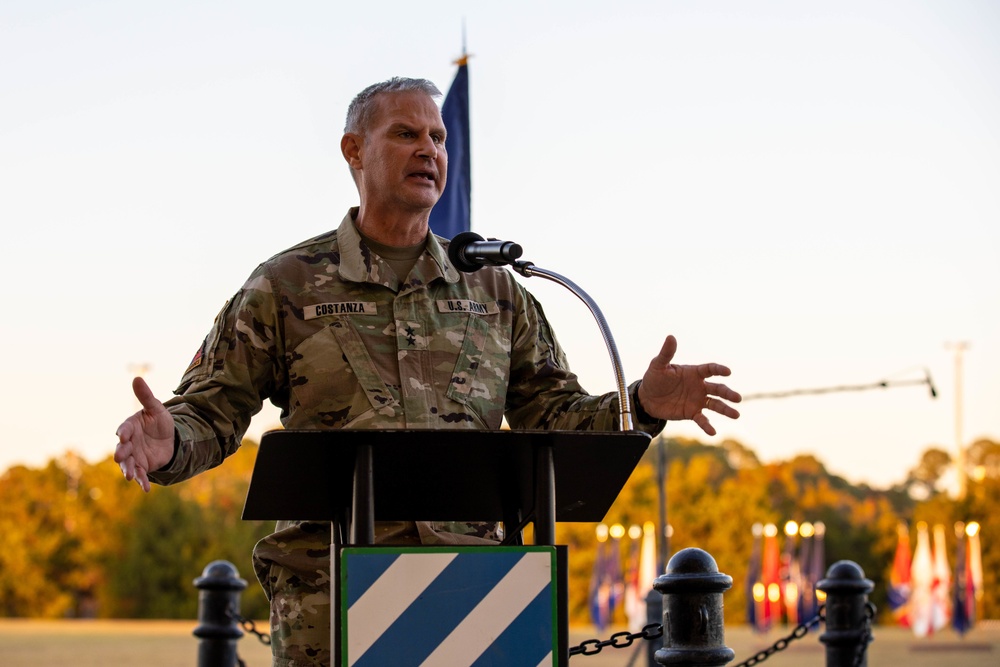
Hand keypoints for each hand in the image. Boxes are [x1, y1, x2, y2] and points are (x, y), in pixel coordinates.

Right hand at [114, 377, 174, 491]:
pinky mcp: (142, 467)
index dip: (124, 432)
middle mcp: (129, 443)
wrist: (170, 439)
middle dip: (121, 452)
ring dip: (128, 470)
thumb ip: (146, 397)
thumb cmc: (159, 422)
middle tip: (120, 456)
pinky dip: (142, 481)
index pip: (124, 429)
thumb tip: (137, 378)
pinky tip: (145, 488)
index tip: (123, 435)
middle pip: (122, 449)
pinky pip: (140, 474)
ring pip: (128, 464)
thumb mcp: (156, 409)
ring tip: (130, 477)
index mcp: (130, 427)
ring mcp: (134, 456)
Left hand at [637, 335, 740, 435]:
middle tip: (738, 398)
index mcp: (693, 373)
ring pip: (715, 405)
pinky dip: (707, 426)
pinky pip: (702, 419)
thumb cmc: (654, 378)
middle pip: (718, 389)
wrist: (647, 398)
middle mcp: (699, 386)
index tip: (728, 372)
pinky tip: (713, 432)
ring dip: (726, 409)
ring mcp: (697, 400)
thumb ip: (666, 353)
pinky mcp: (691, 413)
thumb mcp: (658, 365)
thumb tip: (671, 337)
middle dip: (728, 393)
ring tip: (736, 415)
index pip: (710, 369)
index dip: (719, 370)